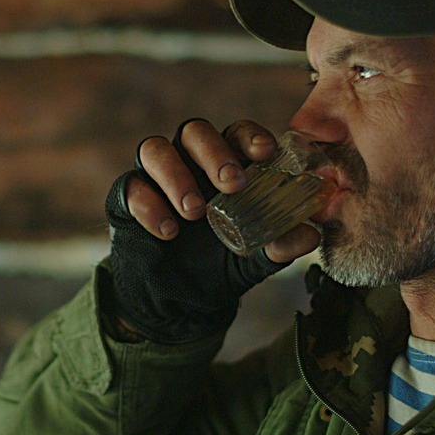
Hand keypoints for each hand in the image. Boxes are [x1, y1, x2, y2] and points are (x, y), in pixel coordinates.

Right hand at [104, 119, 319, 343]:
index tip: (266, 155)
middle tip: (232, 184)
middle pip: (194, 131)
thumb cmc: (218, 266)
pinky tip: (168, 231)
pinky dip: (149, 205)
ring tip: (194, 211)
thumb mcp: (254, 259)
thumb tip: (310, 233)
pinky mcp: (125, 198)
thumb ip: (279, 245)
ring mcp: (153, 177)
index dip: (250, 137)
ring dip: (176, 175)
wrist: (177, 303)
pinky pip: (130, 187)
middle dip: (214, 153)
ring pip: (154, 149)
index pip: (236, 134)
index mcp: (223, 165)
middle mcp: (187, 161)